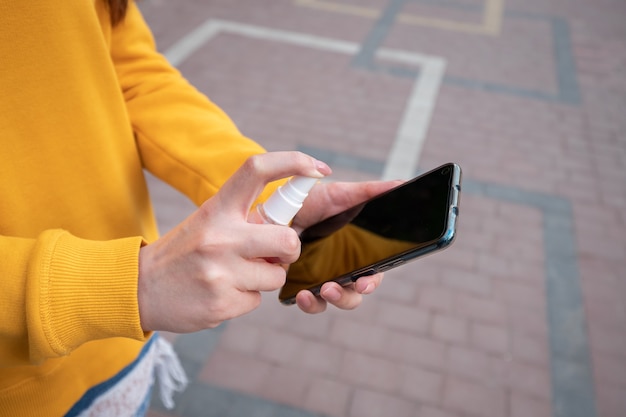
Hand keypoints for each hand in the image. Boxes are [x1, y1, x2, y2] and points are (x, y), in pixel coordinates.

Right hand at [137, 152, 330, 331]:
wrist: (138, 288)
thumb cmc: (183, 252)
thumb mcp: (207, 222)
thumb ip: (243, 221)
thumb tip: (286, 228)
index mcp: (217, 208)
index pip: (257, 169)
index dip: (294, 162)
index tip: (318, 167)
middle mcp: (220, 236)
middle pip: (287, 239)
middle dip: (290, 250)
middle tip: (275, 254)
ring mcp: (220, 272)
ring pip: (276, 275)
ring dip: (265, 278)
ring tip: (236, 276)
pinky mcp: (221, 303)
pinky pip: (257, 300)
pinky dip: (246, 299)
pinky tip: (222, 293)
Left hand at [291, 179, 402, 312]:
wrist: (280, 205)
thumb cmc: (316, 200)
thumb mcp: (341, 193)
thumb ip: (369, 191)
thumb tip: (400, 184)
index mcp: (358, 252)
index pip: (373, 273)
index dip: (371, 282)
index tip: (364, 283)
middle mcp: (342, 269)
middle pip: (353, 294)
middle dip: (346, 296)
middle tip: (332, 288)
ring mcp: (320, 278)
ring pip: (332, 301)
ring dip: (328, 301)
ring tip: (317, 292)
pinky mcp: (300, 283)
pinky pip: (309, 302)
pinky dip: (308, 303)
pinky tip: (301, 295)